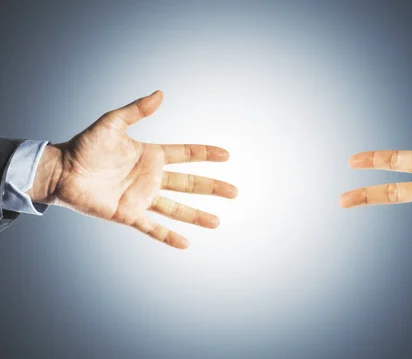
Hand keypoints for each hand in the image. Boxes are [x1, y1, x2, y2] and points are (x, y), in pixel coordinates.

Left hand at [27, 91, 236, 248]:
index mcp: (151, 156)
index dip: (205, 154)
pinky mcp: (128, 214)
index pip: (185, 154)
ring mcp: (142, 198)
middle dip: (212, 187)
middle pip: (189, 183)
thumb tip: (160, 94)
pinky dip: (168, 236)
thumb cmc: (85, 146)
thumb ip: (137, 110)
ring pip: (176, 208)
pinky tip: (185, 244)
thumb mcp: (112, 123)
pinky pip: (152, 228)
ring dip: (197, 215)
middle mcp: (151, 178)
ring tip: (217, 222)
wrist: (61, 171)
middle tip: (234, 192)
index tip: (226, 154)